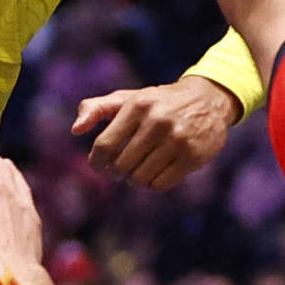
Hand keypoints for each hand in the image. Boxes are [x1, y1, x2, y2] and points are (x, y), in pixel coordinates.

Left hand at [74, 75, 238, 189]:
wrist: (208, 100)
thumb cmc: (158, 103)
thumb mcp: (127, 99)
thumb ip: (96, 108)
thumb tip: (76, 129)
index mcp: (136, 106)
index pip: (104, 146)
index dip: (97, 163)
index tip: (100, 167)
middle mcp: (157, 121)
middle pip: (121, 166)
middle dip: (118, 172)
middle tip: (123, 168)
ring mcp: (177, 139)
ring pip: (140, 179)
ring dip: (136, 179)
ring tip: (141, 169)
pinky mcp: (192, 156)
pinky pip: (161, 185)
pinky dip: (154, 184)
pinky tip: (157, 172)